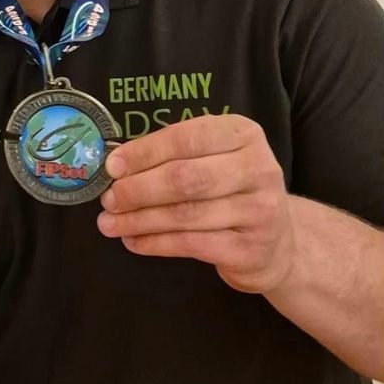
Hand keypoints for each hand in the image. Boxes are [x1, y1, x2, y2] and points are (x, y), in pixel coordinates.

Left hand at [98, 114, 294, 292]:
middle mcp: (258, 168)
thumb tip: (115, 167)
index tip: (111, 167)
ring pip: (186, 214)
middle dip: (138, 190)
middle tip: (108, 199)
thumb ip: (170, 157)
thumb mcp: (210, 160)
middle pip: (185, 178)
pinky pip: (192, 244)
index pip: (185, 138)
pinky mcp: (252, 248)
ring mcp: (260, 210)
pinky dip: (156, 243)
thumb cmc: (228, 190)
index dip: (144, 153)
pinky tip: (133, 241)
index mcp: (242, 135)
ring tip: (109, 223)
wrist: (276, 241)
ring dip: (140, 220)